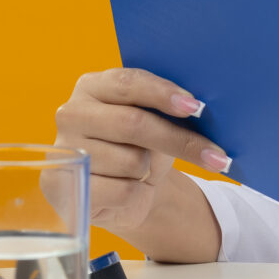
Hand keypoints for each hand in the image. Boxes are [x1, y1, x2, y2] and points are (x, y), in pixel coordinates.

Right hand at [54, 67, 228, 231]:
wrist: (123, 190)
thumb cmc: (144, 146)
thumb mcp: (157, 122)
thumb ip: (167, 110)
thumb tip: (199, 108)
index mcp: (92, 86)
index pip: (129, 83)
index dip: (163, 94)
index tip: (195, 107)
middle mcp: (71, 114)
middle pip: (133, 123)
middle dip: (179, 139)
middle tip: (217, 155)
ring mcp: (64, 151)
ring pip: (131, 161)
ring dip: (151, 170)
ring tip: (143, 171)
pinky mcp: (61, 187)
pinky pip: (121, 192)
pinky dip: (137, 195)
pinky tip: (130, 191)